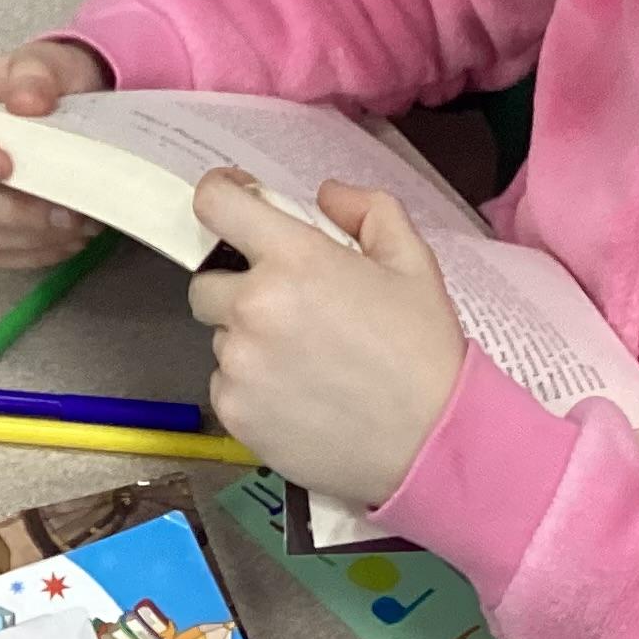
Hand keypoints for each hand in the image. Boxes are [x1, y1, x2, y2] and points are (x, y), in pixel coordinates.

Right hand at [0, 39, 113, 267]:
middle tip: (66, 211)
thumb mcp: (43, 62)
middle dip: (14, 211)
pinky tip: (72, 238)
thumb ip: (34, 74)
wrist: (60, 107)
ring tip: (81, 223)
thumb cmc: (40, 82)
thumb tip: (28, 103)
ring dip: (32, 237)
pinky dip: (37, 253)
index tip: (5, 165)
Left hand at [188, 173, 466, 511]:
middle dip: (238, 288)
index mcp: (294, 258)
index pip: (215, 203)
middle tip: (288, 309)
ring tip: (305, 362)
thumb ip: (366, 210)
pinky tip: (299, 396)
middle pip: (207, 283)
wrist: (432, 442)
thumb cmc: (423, 351)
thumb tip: (325, 196)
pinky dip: (252, 387)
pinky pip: (226, 385)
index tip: (235, 209)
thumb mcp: (412, 261)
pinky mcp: (236, 413)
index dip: (221, 197)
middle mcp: (254, 308)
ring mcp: (239, 365)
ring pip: (221, 338)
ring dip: (249, 341)